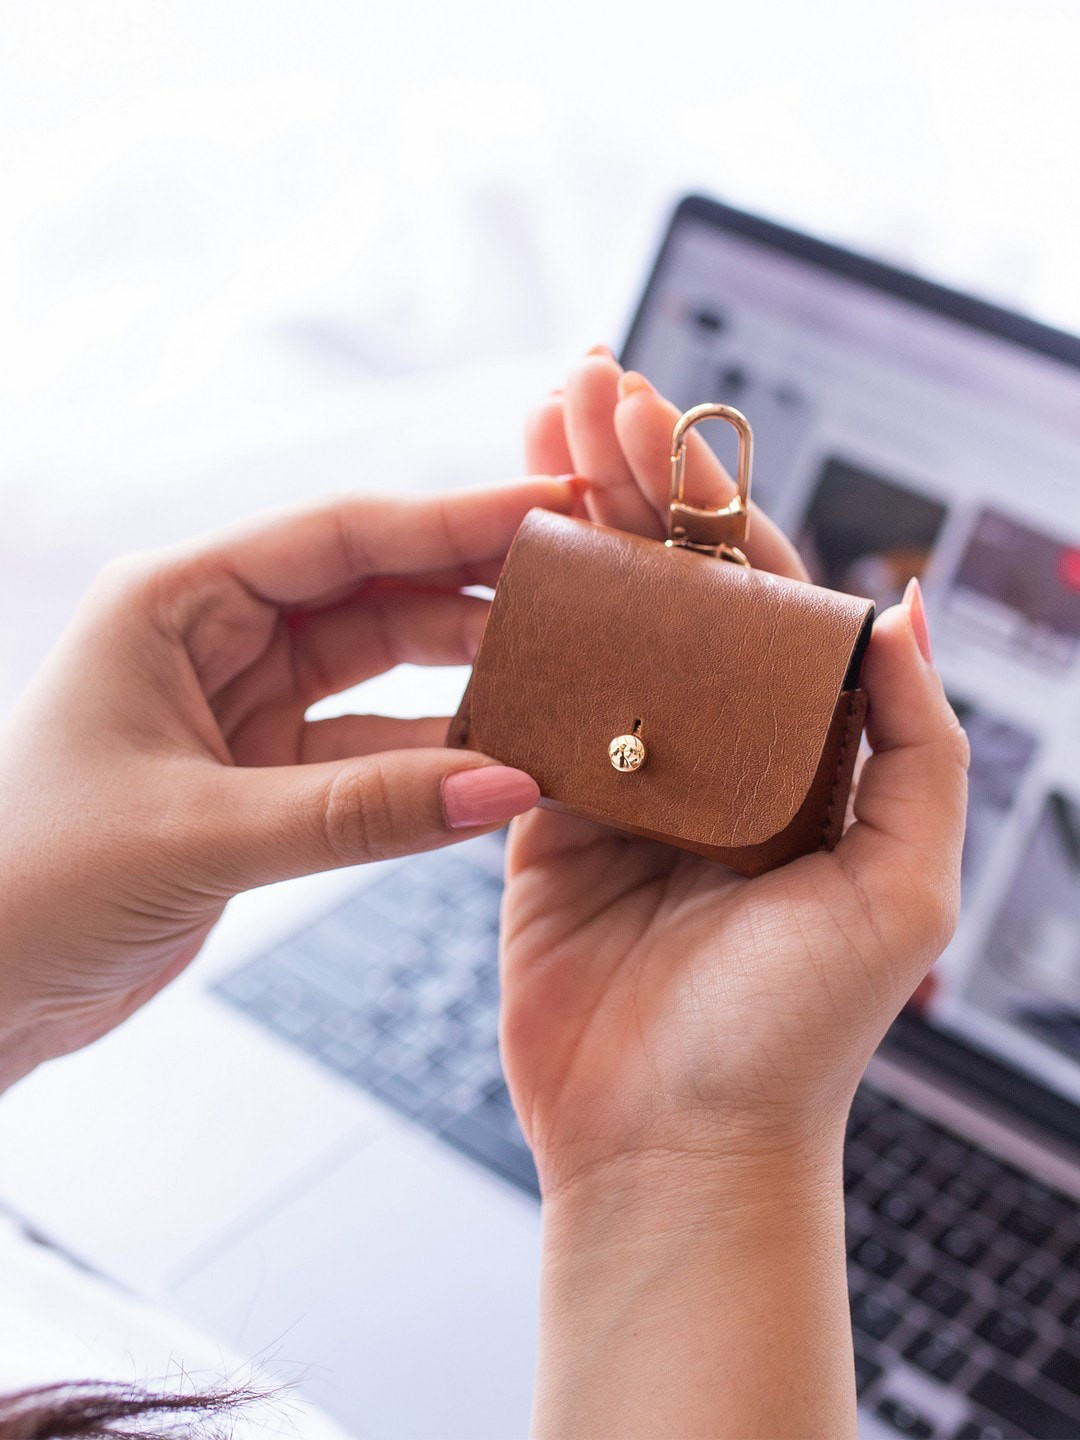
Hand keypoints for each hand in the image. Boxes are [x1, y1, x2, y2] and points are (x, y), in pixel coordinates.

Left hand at [0, 479, 572, 1089]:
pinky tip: (499, 764)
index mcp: (174, 601)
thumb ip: (361, 810)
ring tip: (562, 676)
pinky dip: (430, 761)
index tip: (553, 504)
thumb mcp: (202, 832)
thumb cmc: (30, 884)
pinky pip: (368, 754)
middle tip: (585, 591)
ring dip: (463, 678)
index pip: (340, 535)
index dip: (453, 518)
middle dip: (475, 591)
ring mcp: (239, 709)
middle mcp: (211, 638)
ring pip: (379, 673)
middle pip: (372, 592)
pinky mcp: (258, 782)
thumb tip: (510, 787)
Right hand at [503, 356, 967, 1438]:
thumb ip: (913, 747)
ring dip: (564, 527)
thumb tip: (897, 610)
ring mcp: (626, 778)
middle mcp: (715, 752)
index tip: (660, 421)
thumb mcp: (901, 888)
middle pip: (669, 587)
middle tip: (584, 385)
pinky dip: (507, 631)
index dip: (712, 500)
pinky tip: (484, 553)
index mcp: (800, 753)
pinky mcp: (545, 819)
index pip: (757, 593)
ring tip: (529, 430)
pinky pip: (525, 708)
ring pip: (593, 627)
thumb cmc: (792, 1035)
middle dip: (629, 481)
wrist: (672, 1148)